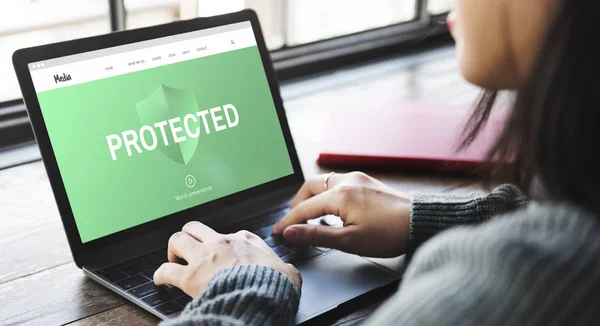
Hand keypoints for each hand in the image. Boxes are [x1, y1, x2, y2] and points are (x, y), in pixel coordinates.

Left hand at [154, 221, 301, 296]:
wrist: (261, 296)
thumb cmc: (274, 285)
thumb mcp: (288, 272)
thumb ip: (285, 268)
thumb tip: (289, 273)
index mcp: (245, 240)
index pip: (230, 234)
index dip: (224, 243)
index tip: (223, 253)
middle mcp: (221, 243)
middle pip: (195, 227)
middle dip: (189, 235)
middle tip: (188, 248)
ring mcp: (204, 257)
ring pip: (177, 239)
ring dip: (173, 249)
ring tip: (173, 258)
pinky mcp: (191, 276)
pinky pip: (166, 270)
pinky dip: (160, 274)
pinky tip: (160, 279)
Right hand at [272, 172, 410, 257]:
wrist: (420, 222)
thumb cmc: (389, 234)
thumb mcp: (349, 241)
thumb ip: (316, 235)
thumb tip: (291, 232)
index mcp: (340, 195)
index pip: (304, 208)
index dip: (288, 221)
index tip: (277, 232)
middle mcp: (346, 181)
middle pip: (310, 186)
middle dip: (297, 203)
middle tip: (293, 221)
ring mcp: (357, 178)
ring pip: (323, 181)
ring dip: (312, 197)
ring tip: (310, 216)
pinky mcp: (366, 181)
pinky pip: (337, 182)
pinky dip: (326, 193)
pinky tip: (331, 208)